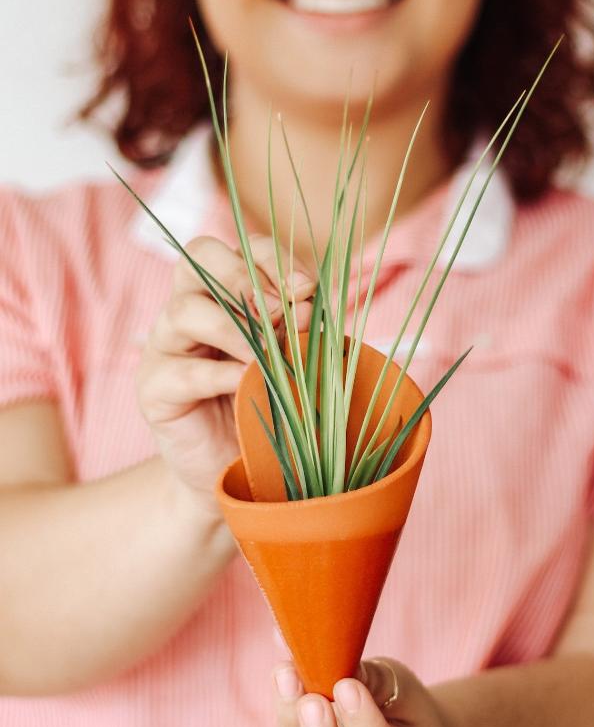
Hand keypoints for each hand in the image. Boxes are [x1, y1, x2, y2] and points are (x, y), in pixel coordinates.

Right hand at [137, 234, 314, 517]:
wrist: (242, 475)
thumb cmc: (271, 411)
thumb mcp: (293, 362)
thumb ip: (298, 331)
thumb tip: (308, 305)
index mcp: (225, 295)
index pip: (240, 251)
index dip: (272, 260)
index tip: (307, 288)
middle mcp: (189, 311)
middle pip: (198, 259)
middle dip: (242, 275)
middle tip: (278, 309)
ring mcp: (164, 348)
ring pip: (185, 310)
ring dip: (233, 328)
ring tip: (267, 356)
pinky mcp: (153, 389)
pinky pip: (182, 370)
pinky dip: (220, 374)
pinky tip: (246, 385)